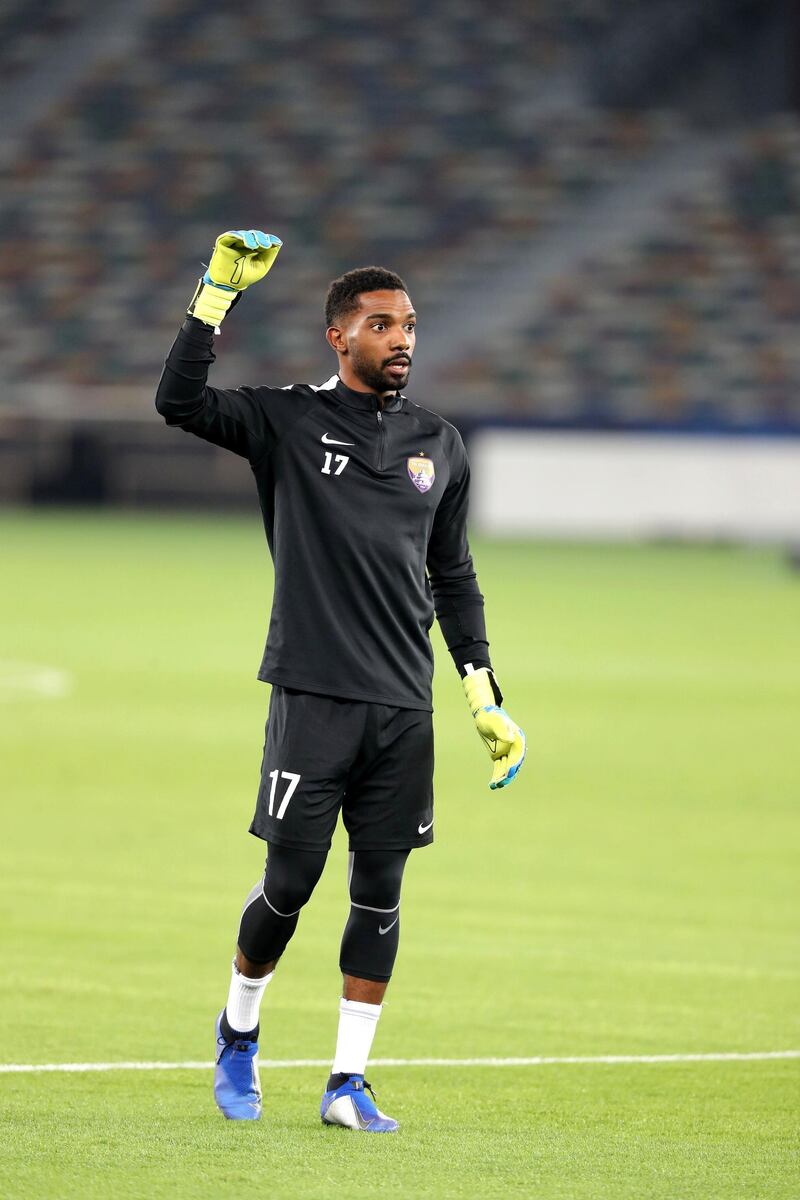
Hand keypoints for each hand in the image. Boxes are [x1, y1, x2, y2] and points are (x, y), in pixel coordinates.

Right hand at [205, 229, 282, 291]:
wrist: (228, 285)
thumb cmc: (245, 276)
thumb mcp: (262, 266)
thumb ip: (270, 255)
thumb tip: (278, 242)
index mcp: (254, 247)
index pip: (262, 239)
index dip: (269, 240)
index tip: (276, 243)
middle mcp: (244, 242)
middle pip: (254, 235)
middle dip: (261, 238)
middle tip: (265, 245)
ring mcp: (234, 241)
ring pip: (244, 234)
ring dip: (251, 238)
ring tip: (255, 245)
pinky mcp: (223, 241)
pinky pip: (231, 235)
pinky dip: (238, 236)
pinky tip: (245, 241)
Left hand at [463, 668, 525, 789]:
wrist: (484, 715)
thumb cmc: (490, 717)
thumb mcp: (495, 722)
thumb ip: (501, 729)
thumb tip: (509, 739)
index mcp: (517, 738)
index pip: (518, 754)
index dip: (514, 764)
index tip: (509, 772)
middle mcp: (514, 747)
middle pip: (514, 764)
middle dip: (508, 774)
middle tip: (501, 782)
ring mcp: (507, 752)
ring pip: (507, 768)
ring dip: (502, 777)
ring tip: (495, 786)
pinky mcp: (499, 755)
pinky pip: (500, 767)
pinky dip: (497, 775)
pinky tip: (492, 784)